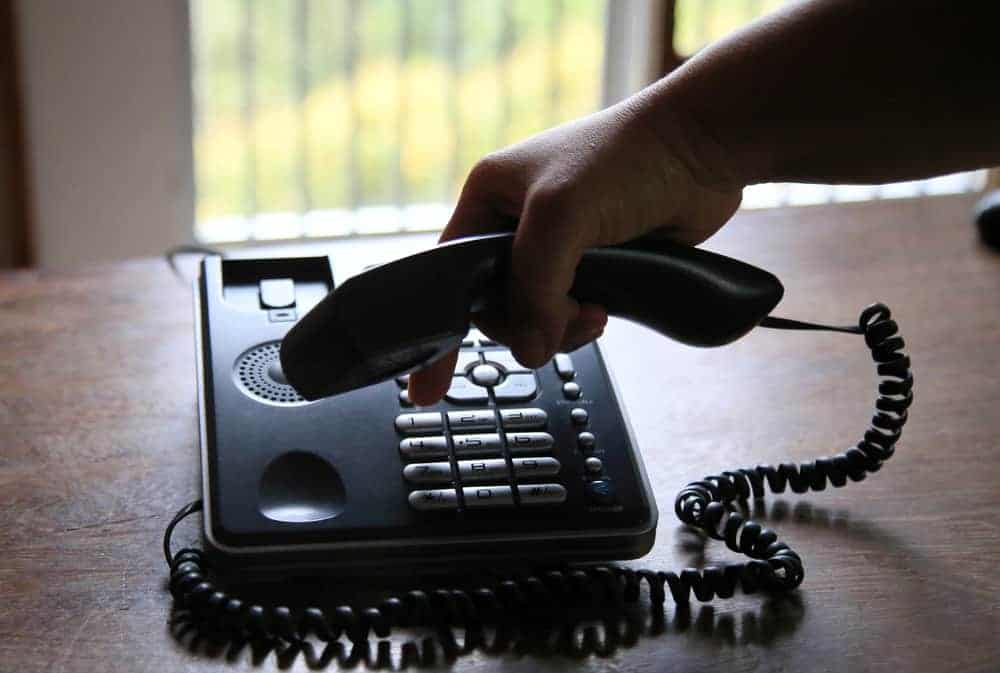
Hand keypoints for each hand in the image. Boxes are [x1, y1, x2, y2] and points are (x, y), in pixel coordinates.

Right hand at [408, 97, 742, 404]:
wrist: (700, 149)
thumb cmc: (627, 156)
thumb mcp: (559, 214)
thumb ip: (534, 285)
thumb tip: (531, 349)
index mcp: (490, 198)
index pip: (450, 274)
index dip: (442, 327)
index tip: (425, 384)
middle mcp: (517, 224)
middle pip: (496, 305)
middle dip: (526, 323)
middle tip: (559, 322)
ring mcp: (558, 247)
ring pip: (536, 316)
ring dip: (562, 327)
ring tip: (592, 313)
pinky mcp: (594, 266)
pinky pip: (571, 314)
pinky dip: (584, 323)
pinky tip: (606, 308)